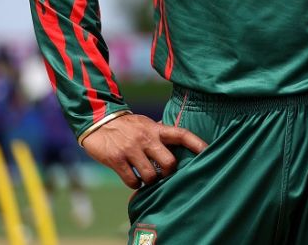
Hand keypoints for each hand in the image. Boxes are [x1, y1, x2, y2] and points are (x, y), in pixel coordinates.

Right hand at [81, 113, 206, 189]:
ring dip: (150, 181)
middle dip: (169, 173)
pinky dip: (135, 184)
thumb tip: (179, 144)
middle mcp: (146, 139)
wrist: (98, 123)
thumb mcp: (146, 125)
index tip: (209, 151)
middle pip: (169, 163)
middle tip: (164, 174)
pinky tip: (134, 179)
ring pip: (151, 176)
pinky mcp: (116, 160)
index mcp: (156, 129)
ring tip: (147, 177)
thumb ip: (160, 134)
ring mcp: (131, 150)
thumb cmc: (127, 127)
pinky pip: (132, 181)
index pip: (182, 135)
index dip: (197, 143)